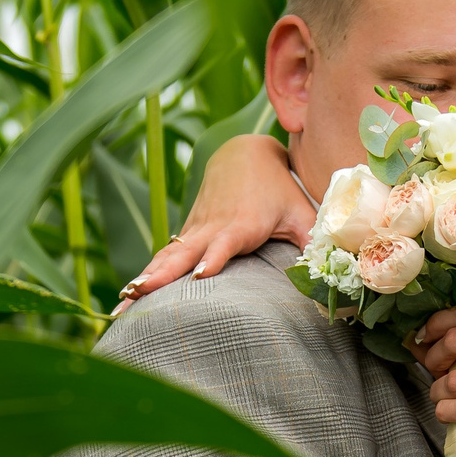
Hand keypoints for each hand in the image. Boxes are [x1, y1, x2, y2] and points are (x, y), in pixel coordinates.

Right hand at [117, 132, 313, 305]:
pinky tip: (127, 298)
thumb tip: (333, 269)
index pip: (223, 243)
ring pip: (166, 257)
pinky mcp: (187, 234)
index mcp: (240, 224)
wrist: (244, 154)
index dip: (212, 258)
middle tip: (138, 294)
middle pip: (183, 254)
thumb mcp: (300, 212)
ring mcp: (195, 231)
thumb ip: (313, 241)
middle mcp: (212, 228)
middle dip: (161, 275)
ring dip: (145, 278)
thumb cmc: (278, 188)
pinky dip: (146, 274)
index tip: (200, 275)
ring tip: (122, 302)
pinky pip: (164, 257)